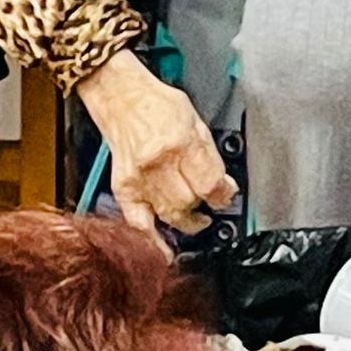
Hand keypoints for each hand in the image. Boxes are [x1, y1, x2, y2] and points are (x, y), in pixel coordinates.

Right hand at [75, 49, 234, 238]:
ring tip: (195, 220)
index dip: (223, 195)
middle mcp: (158, 163)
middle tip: (210, 204)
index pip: (209, 184)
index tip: (227, 196)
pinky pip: (138, 222)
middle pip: (189, 203)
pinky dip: (151, 240)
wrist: (123, 99)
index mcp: (181, 142)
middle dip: (205, 207)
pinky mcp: (123, 189)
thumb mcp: (196, 120)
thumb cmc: (159, 105)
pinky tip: (163, 251)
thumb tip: (224, 185)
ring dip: (186, 222)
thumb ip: (210, 156)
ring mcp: (138, 179)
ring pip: (168, 216)